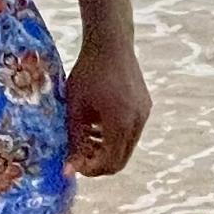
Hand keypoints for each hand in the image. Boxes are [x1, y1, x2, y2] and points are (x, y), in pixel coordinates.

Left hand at [65, 38, 150, 177]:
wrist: (111, 44)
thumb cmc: (87, 74)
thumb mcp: (75, 109)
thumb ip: (74, 140)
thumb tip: (68, 169)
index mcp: (120, 124)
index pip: (109, 163)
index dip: (90, 169)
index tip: (73, 165)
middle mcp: (137, 122)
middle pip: (121, 160)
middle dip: (99, 163)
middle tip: (79, 157)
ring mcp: (143, 114)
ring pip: (126, 147)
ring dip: (106, 149)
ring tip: (86, 136)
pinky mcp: (145, 107)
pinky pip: (131, 132)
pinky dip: (115, 136)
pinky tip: (98, 123)